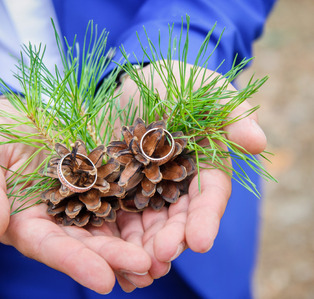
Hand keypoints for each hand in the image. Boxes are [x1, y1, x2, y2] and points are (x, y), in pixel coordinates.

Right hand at [0, 98, 154, 293]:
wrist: (18, 110)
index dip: (75, 263)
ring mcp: (81, 202)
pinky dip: (143, 213)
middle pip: (86, 243)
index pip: (49, 247)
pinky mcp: (101, 182)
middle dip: (115, 257)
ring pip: (109, 228)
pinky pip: (123, 198)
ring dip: (136, 245)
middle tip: (146, 268)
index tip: (103, 279)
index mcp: (25, 222)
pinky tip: (166, 223)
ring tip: (164, 259)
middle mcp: (57, 220)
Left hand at [115, 62, 266, 275]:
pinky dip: (115, 232)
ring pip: (147, 223)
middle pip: (177, 217)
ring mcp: (147, 189)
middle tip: (162, 257)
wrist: (132, 83)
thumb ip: (231, 115)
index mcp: (205, 168)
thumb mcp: (206, 92)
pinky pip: (117, 212)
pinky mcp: (119, 186)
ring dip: (143, 245)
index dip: (205, 219)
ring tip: (136, 265)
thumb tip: (257, 143)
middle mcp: (178, 185)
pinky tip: (108, 250)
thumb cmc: (176, 83)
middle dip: (172, 238)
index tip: (200, 241)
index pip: (209, 198)